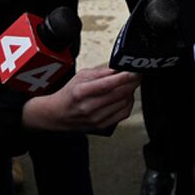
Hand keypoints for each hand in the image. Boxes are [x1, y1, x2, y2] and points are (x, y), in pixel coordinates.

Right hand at [20, 67, 139, 132]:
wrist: (57, 114)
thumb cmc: (69, 94)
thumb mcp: (81, 76)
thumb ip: (101, 72)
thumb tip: (119, 69)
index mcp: (82, 92)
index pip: (108, 84)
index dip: (125, 77)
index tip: (134, 71)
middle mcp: (89, 107)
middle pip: (119, 94)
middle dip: (132, 82)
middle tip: (136, 75)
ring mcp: (96, 118)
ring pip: (123, 103)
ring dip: (131, 92)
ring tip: (129, 84)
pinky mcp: (101, 126)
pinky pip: (123, 114)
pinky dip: (128, 103)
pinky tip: (126, 97)